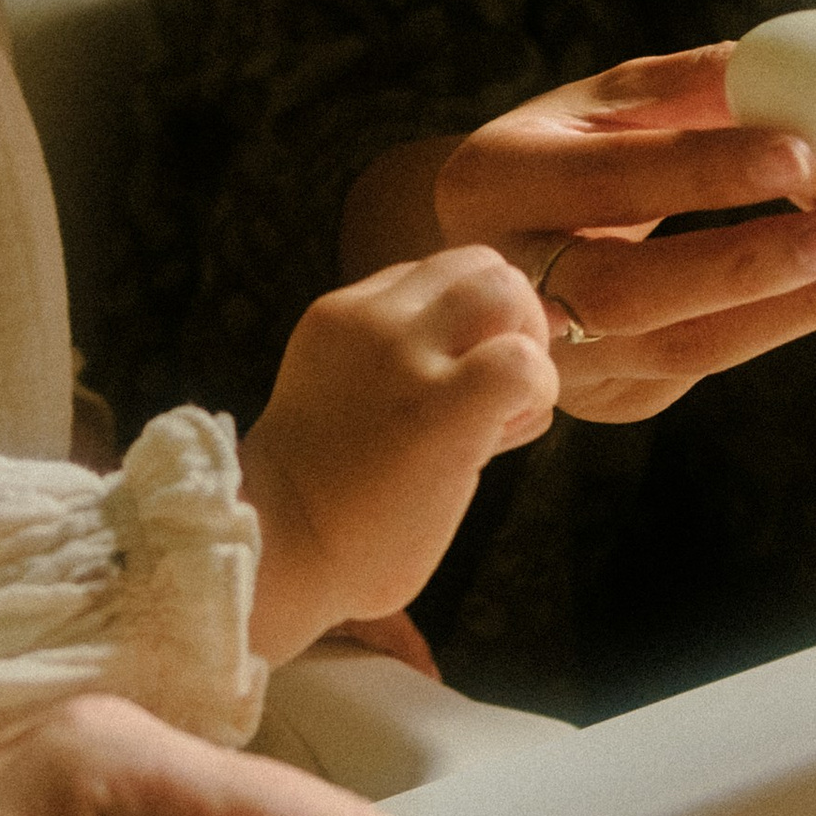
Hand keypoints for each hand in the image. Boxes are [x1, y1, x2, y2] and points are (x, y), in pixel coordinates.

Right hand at [239, 246, 557, 658]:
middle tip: (500, 391)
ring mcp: (404, 360)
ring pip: (507, 294)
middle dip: (514, 321)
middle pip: (483, 265)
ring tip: (504, 414)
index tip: (457, 383)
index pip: (441, 274)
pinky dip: (537, 394)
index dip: (471, 324)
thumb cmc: (321, 498)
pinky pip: (523, 364)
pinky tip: (507, 436)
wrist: (278, 550)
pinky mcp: (441, 411)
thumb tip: (498, 351)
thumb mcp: (341, 391)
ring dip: (528, 351)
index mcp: (344, 314)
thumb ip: (400, 360)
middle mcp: (371, 321)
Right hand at [427, 44, 815, 424]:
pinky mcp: (606, 400)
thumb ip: (683, 86)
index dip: (705, 169)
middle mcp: (509, 280)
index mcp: (497, 179)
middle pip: (633, 290)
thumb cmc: (558, 154)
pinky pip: (700, 368)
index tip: (803, 149)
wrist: (485, 249)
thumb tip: (793, 61)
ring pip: (681, 351)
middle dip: (750, 266)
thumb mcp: (595, 102)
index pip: (610, 178)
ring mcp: (553, 356)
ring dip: (794, 309)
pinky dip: (779, 325)